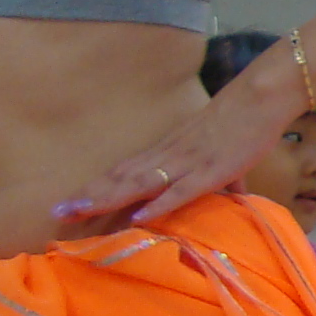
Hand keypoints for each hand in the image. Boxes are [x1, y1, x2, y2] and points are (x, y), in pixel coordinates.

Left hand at [50, 86, 269, 238]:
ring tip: (78, 212)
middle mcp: (167, 156)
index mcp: (165, 152)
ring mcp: (186, 163)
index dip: (95, 189)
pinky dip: (159, 205)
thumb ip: (219, 180)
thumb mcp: (217, 155)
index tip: (69, 204)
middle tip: (57, 211)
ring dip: (107, 198)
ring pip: (139, 184)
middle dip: (89, 196)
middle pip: (120, 178)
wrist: (259, 98)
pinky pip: (181, 191)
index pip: (122, 173)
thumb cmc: (239, 124)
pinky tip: (138, 218)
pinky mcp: (210, 170)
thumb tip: (232, 199)